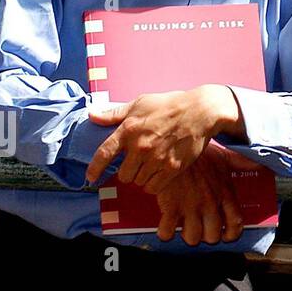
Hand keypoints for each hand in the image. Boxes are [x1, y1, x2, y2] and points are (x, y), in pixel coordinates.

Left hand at [85, 85, 243, 191]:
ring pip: (139, 182)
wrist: (200, 111)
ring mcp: (156, 158)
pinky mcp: (172, 167)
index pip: (103, 154)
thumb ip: (114, 112)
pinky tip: (159, 174)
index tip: (90, 178)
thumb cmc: (169, 104)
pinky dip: (154, 184)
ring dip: (143, 177)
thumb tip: (91, 114)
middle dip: (129, 171)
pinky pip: (154, 187)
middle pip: (123, 175)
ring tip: (151, 165)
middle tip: (138, 163)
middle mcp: (140, 146)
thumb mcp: (140, 103)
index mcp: (128, 129)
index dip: (94, 169)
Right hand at [154, 141, 261, 245]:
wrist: (175, 146)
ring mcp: (191, 206)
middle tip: (201, 228)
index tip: (226, 235)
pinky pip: (167, 232)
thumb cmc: (199, 154)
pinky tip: (166, 226)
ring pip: (192, 237)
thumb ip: (243, 163)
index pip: (235, 223)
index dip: (231, 234)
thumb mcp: (225, 157)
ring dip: (188, 235)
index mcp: (225, 193)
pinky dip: (165, 233)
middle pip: (213, 235)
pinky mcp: (171, 206)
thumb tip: (263, 163)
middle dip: (207, 236)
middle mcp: (211, 203)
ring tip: (184, 227)